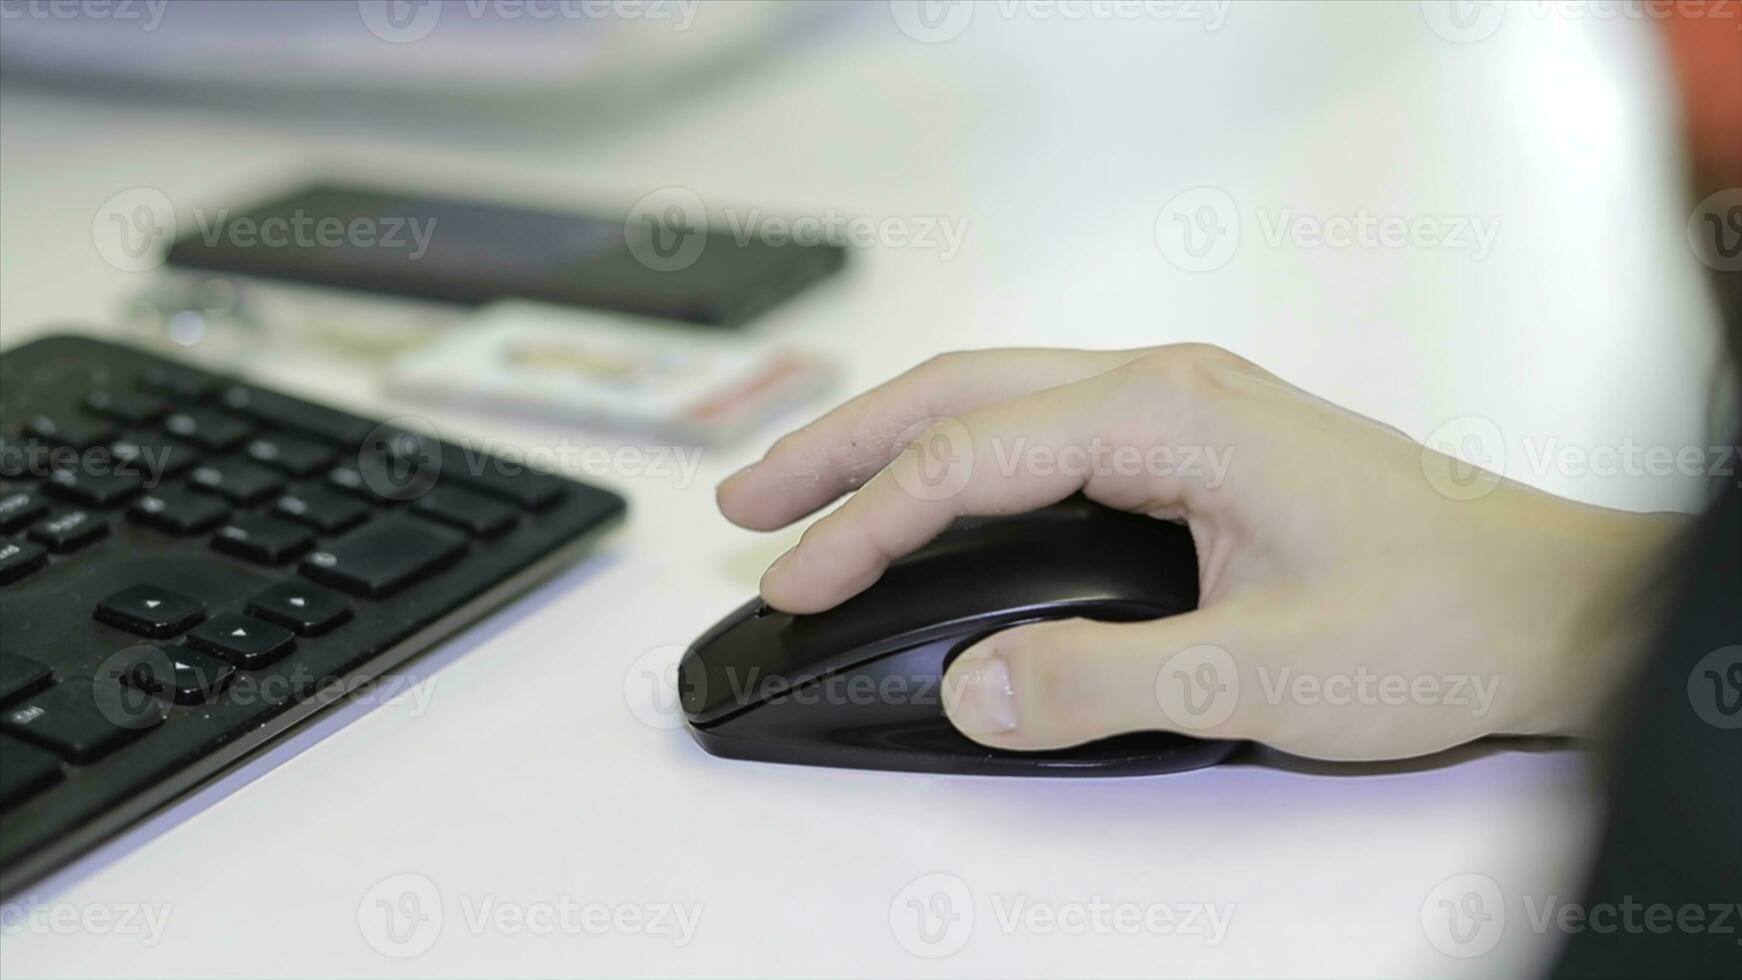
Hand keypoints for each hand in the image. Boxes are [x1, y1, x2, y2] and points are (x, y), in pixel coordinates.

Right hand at [716, 346, 1679, 760]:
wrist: (1548, 602)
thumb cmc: (1436, 617)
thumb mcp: (1262, 670)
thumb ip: (1104, 682)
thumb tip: (969, 692)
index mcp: (1169, 413)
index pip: (968, 458)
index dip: (865, 524)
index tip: (793, 582)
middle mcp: (1164, 384)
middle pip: (956, 391)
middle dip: (839, 447)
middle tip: (745, 504)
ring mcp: (1177, 404)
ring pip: (992, 397)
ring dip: (890, 441)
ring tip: (803, 493)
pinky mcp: (1189, 439)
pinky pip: (1037, 426)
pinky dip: (958, 457)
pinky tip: (930, 496)